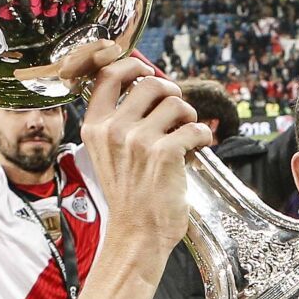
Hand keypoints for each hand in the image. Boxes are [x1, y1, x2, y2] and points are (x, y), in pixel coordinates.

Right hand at [66, 42, 211, 270]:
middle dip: (171, 92)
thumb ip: (120, 123)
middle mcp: (113, 129)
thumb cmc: (129, 195)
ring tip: (187, 131)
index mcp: (95, 127)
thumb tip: (148, 87)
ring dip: (189, 115)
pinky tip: (199, 147)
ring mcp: (138, 141)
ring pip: (177, 102)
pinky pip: (195, 127)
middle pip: (150, 83)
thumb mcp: (109, 154)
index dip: (132, 65)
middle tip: (177, 111)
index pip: (107, 75)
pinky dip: (203, 136)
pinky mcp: (165, 153)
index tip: (147, 72)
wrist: (137, 233)